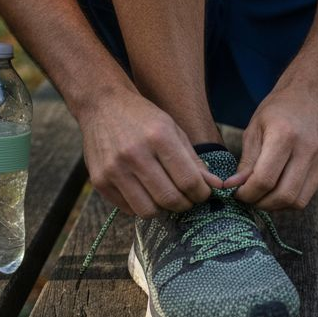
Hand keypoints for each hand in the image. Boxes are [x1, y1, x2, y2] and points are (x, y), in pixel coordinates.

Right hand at [77, 89, 222, 216]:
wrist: (103, 106)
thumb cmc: (143, 118)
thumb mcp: (174, 130)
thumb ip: (195, 161)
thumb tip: (218, 186)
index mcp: (159, 138)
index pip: (189, 181)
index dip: (202, 194)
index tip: (203, 194)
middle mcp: (135, 155)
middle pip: (170, 199)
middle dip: (185, 204)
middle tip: (187, 198)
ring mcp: (114, 170)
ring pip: (148, 211)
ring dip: (163, 210)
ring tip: (166, 197)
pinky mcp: (99, 181)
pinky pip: (127, 209)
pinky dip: (142, 206)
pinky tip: (146, 193)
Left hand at [225, 86, 317, 209]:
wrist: (308, 96)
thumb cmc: (276, 111)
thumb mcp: (254, 130)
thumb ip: (246, 161)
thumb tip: (234, 187)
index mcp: (284, 136)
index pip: (264, 179)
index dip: (247, 193)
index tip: (236, 192)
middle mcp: (307, 149)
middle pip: (284, 195)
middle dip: (261, 203)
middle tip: (248, 198)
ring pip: (299, 201)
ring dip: (277, 205)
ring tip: (263, 196)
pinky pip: (307, 194)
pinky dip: (290, 199)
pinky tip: (278, 188)